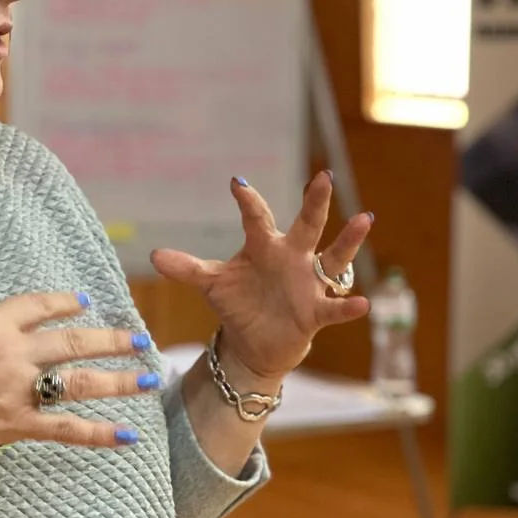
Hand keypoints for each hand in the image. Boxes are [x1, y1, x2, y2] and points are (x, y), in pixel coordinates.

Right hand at [0, 287, 155, 464]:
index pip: (38, 306)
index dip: (64, 302)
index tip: (85, 301)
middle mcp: (12, 352)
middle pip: (73, 340)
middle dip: (111, 338)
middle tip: (140, 338)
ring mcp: (17, 389)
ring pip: (79, 382)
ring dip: (119, 380)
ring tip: (149, 379)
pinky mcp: (15, 425)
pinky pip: (65, 429)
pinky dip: (98, 433)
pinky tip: (126, 435)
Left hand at [149, 171, 372, 381]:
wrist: (257, 342)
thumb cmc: (239, 302)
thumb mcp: (212, 283)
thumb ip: (187, 268)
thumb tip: (154, 255)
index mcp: (264, 246)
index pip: (257, 219)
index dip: (247, 203)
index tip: (236, 184)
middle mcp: (291, 258)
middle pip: (306, 225)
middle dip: (314, 202)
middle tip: (323, 176)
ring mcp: (308, 283)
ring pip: (333, 257)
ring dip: (349, 240)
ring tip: (364, 218)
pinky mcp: (315, 312)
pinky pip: (335, 307)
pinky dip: (348, 306)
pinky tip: (363, 301)